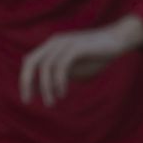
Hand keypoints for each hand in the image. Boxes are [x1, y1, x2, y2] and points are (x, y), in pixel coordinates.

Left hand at [18, 14, 142, 105]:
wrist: (118, 40)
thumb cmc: (97, 55)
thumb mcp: (76, 68)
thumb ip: (61, 75)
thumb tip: (48, 87)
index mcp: (51, 46)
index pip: (30, 61)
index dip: (25, 78)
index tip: (28, 97)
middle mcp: (54, 43)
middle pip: (31, 61)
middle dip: (26, 81)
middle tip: (27, 100)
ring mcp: (64, 43)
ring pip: (46, 66)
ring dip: (46, 87)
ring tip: (51, 102)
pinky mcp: (76, 47)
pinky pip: (61, 65)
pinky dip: (59, 81)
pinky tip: (62, 93)